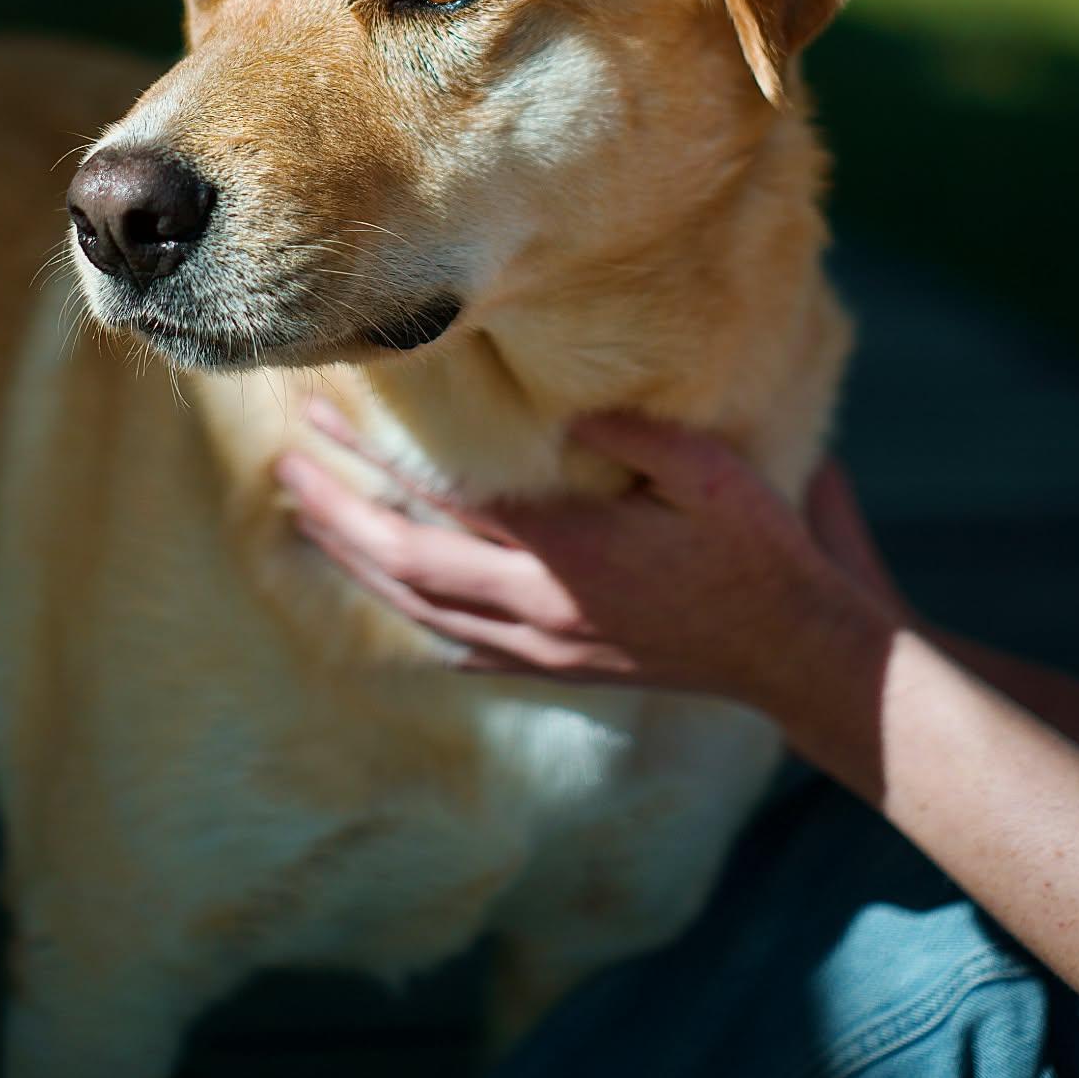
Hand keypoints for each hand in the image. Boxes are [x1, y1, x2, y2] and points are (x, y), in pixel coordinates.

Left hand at [274, 404, 889, 714]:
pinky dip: (412, 618)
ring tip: (309, 521)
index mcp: (568, 552)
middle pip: (406, 564)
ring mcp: (546, 646)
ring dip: (358, 565)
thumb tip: (565, 410)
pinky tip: (391, 599)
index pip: (442, 500)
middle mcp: (540, 607)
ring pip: (421, 611)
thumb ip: (631, 435)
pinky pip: (460, 649)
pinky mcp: (561, 667)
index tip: (321, 419)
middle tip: (283, 468)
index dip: (372, 460)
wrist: (795, 656)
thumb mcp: (707, 471)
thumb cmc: (758, 552)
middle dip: (335, 515)